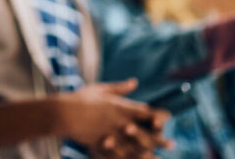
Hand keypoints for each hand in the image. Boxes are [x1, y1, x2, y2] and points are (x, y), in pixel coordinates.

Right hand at [53, 80, 169, 157]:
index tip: (167, 118)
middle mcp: (119, 122)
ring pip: (135, 146)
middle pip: (144, 132)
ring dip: (148, 151)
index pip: (144, 112)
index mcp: (120, 106)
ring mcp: (112, 134)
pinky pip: (121, 154)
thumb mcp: (100, 89)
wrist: (63, 113)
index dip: (157, 115)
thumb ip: (119, 88)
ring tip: (159, 157)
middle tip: (171, 144)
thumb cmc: (80, 98)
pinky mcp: (103, 144)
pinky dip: (130, 158)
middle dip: (158, 138)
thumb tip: (134, 82)